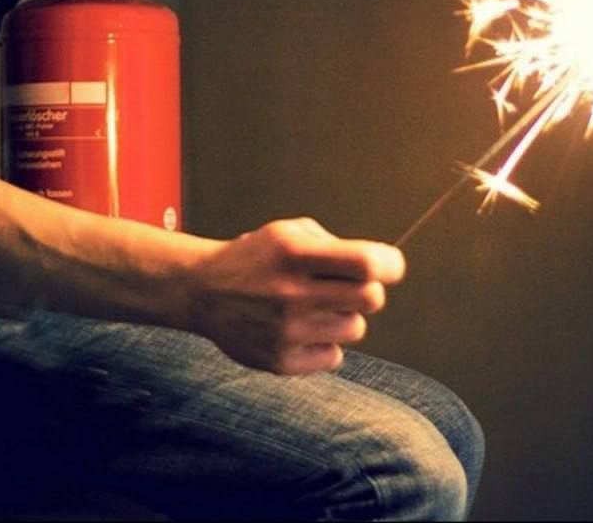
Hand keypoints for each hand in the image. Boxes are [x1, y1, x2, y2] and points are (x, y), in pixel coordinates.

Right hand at [185, 218, 405, 374]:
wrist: (202, 291)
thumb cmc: (256, 257)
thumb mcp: (288, 232)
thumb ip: (334, 245)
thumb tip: (380, 268)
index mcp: (294, 254)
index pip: (366, 263)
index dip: (389, 265)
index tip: (389, 266)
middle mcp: (290, 293)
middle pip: (371, 299)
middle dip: (368, 291)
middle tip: (351, 288)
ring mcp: (285, 331)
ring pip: (355, 328)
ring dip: (345, 317)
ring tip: (315, 307)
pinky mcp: (281, 361)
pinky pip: (334, 356)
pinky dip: (325, 343)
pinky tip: (301, 330)